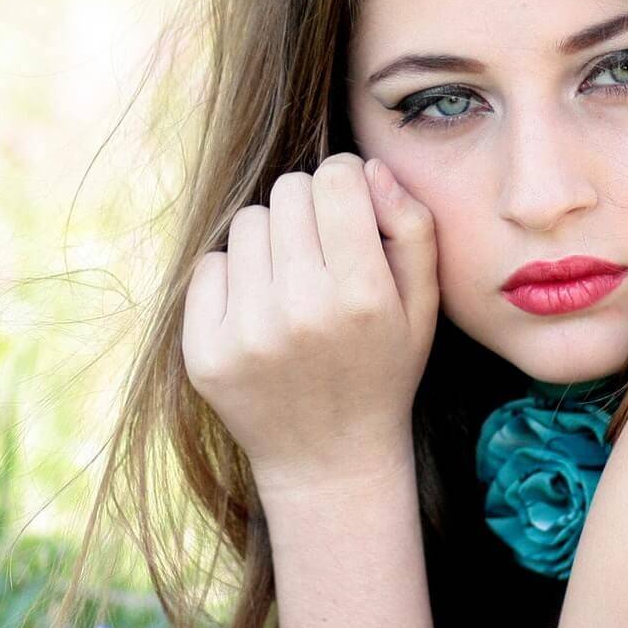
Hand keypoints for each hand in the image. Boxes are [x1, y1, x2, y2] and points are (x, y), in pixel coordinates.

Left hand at [182, 153, 438, 495]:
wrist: (330, 460)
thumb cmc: (382, 371)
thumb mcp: (423, 306)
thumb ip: (412, 228)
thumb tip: (367, 167)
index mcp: (362, 296)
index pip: (334, 179)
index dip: (344, 184)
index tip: (348, 210)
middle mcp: (300, 312)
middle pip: (287, 193)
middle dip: (307, 210)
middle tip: (321, 252)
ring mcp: (245, 334)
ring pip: (247, 224)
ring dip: (270, 241)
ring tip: (291, 283)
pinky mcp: (204, 353)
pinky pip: (209, 266)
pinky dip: (234, 278)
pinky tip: (259, 311)